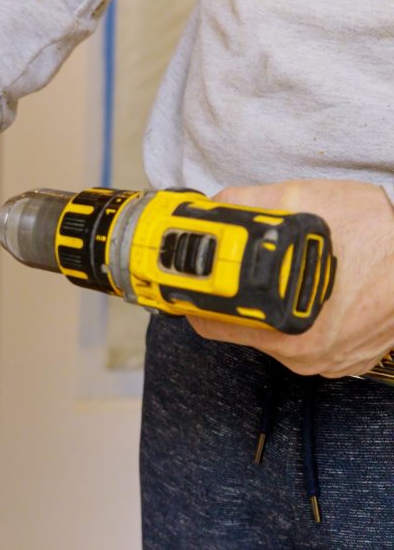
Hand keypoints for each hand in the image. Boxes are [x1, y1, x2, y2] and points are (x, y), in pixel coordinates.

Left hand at [187, 180, 393, 377]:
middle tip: (241, 270)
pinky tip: (317, 291)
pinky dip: (304, 317)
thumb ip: (251, 202)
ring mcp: (328, 362)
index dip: (195, 297)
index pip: (210, 322)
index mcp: (284, 326)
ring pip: (274, 334)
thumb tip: (214, 206)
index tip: (189, 282)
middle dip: (236, 297)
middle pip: (241, 327)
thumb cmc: (380, 233)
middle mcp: (304, 354)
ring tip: (290, 275)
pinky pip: (308, 341)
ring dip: (273, 305)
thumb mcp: (308, 201)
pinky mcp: (348, 362)